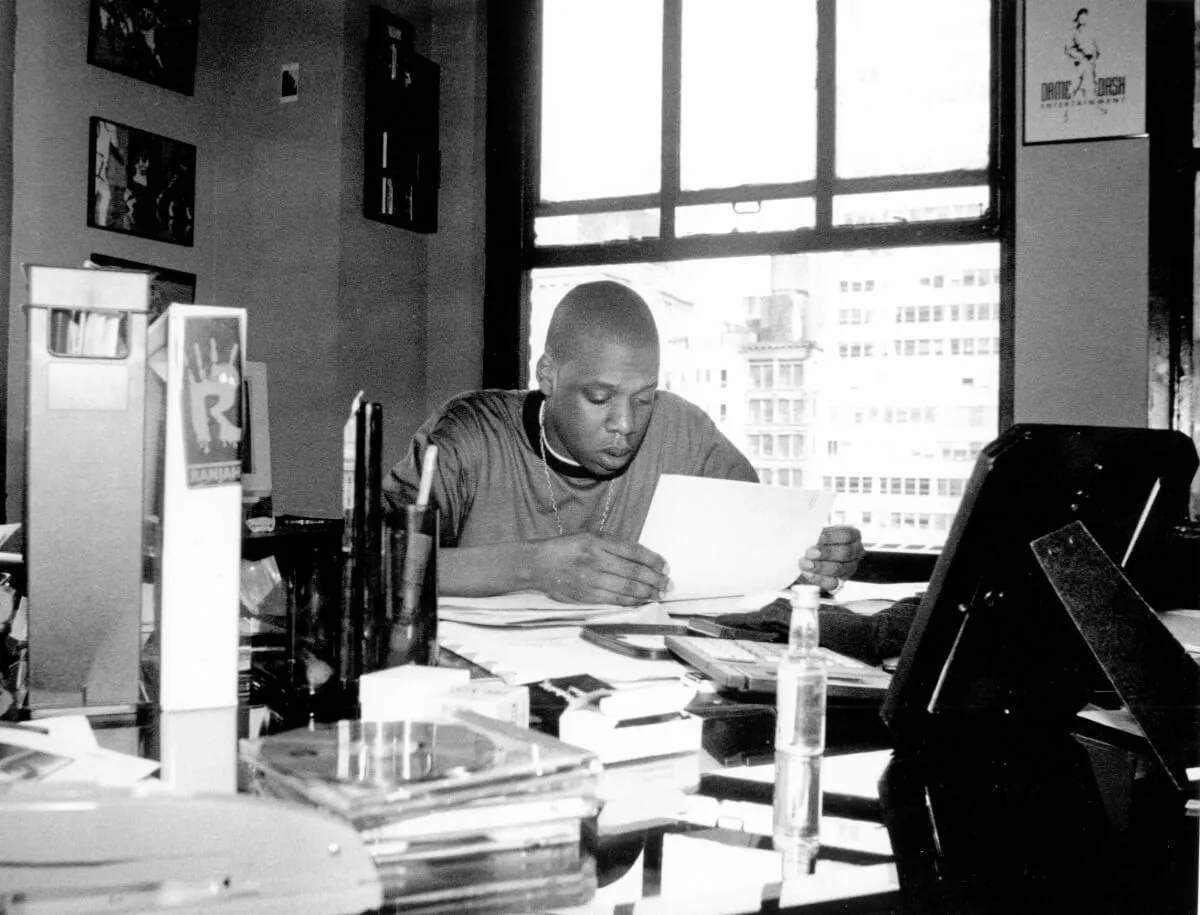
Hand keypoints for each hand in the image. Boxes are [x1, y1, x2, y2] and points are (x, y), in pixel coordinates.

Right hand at [530, 533, 670, 605]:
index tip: (665, 567)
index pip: (634, 552)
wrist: (539, 564)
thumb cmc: (566, 548)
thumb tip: (642, 558)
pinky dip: (631, 602)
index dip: (654, 560)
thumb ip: (613, 545)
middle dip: (656, 580)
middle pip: (634, 572)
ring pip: (627, 589)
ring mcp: (591, 580)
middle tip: (669, 584)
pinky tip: (642, 602)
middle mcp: (596, 560)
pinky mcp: (586, 596)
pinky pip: (615, 600)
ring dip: (647, 593)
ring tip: (659, 594)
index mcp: (598, 542)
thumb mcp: (589, 536)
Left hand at [797, 525, 863, 592]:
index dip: (831, 537)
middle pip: (845, 553)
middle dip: (826, 553)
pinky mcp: (840, 582)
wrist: (813, 555)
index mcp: (853, 535)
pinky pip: (832, 583)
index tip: (817, 537)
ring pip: (839, 569)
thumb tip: (807, 535)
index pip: (846, 535)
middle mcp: (855, 552)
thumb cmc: (817, 539)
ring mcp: (849, 568)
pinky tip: (808, 573)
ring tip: (804, 563)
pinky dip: (819, 578)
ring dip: (820, 566)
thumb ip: (816, 534)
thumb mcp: (819, 532)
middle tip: (809, 552)